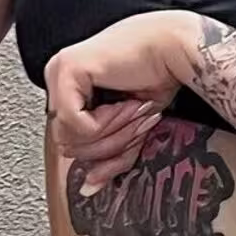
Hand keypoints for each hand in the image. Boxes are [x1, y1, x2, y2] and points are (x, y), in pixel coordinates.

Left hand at [43, 11, 198, 188]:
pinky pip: (75, 122)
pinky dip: (106, 121)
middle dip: (109, 142)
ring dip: (111, 132)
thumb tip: (89, 187)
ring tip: (133, 108)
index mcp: (69, 88)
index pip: (69, 142)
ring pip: (69, 137)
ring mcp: (59, 72)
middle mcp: (58, 78)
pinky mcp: (67, 71)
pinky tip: (125, 102)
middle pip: (66, 143)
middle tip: (137, 121)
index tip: (135, 130)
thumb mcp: (130, 127)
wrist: (176, 48)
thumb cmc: (158, 75)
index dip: (105, 147)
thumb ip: (110, 156)